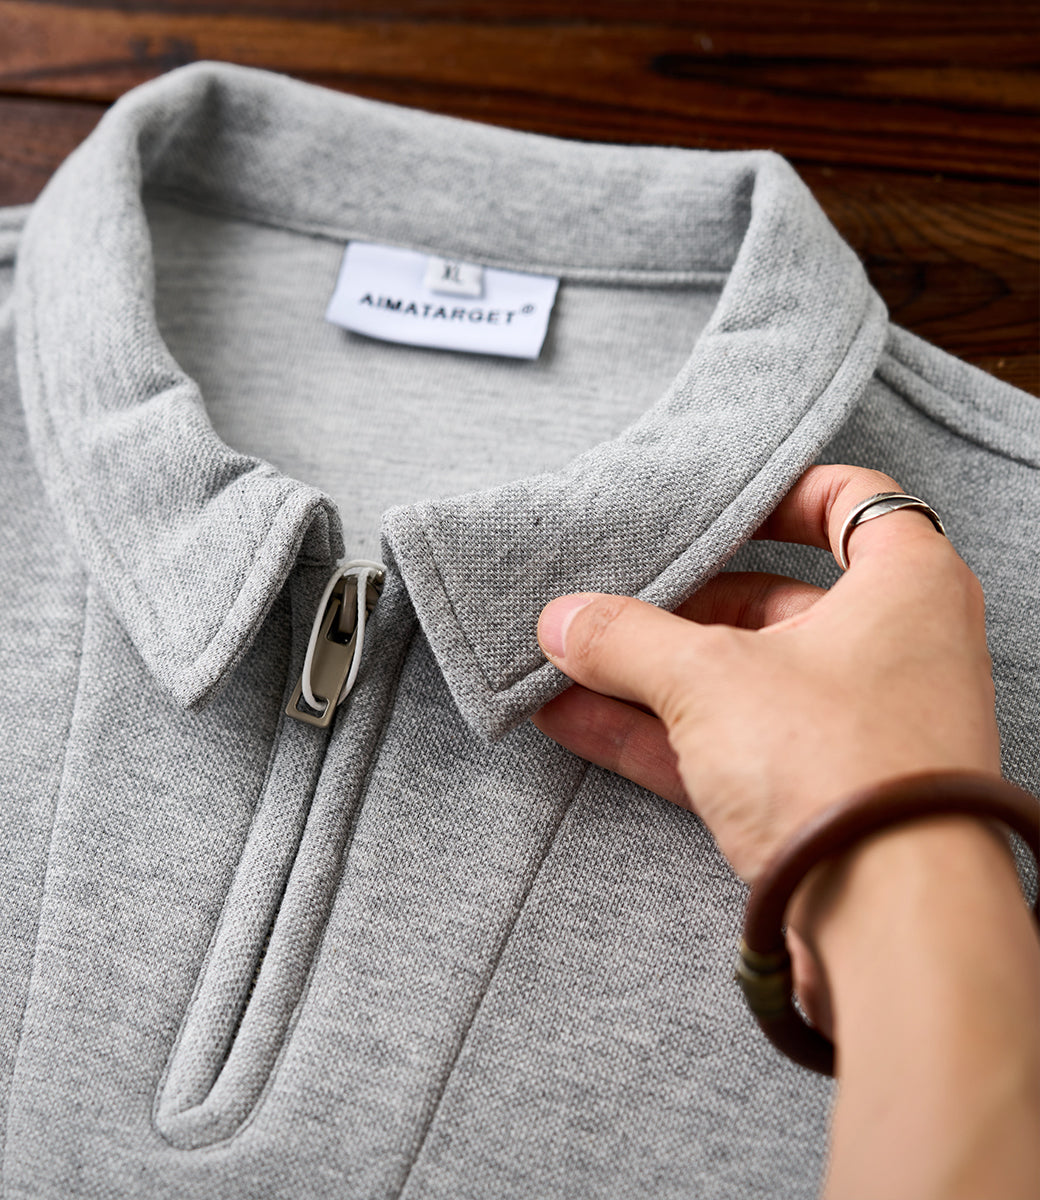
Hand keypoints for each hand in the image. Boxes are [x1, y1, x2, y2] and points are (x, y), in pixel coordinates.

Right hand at [532, 464, 1001, 883]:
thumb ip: (627, 639)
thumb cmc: (840, 763)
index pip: (852, 503)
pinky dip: (656, 734)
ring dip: (649, 675)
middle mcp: (891, 652)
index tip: (710, 506)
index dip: (778, 495)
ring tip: (565, 662)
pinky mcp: (818, 798)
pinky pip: (726, 747)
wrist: (894, 927)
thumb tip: (561, 619)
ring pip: (738, 682)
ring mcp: (854, 731)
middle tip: (603, 602)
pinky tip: (576, 721)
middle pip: (771, 602)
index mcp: (904, 586)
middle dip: (675, 606)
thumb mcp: (710, 678)